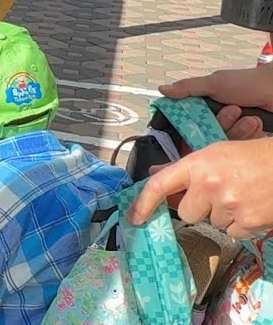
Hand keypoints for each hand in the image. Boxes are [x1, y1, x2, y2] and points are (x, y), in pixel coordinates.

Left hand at [129, 138, 272, 238]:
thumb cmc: (253, 156)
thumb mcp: (215, 153)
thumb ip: (185, 168)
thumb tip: (155, 173)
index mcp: (198, 165)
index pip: (160, 185)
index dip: (143, 203)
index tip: (134, 217)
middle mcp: (209, 186)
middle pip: (187, 213)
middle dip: (199, 207)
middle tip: (218, 193)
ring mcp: (229, 206)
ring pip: (212, 223)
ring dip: (223, 215)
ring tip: (241, 196)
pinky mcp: (248, 223)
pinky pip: (232, 233)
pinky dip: (241, 225)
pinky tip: (251, 207)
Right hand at [160, 69, 272, 139]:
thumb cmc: (250, 82)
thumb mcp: (215, 82)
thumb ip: (188, 88)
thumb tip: (163, 90)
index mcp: (205, 105)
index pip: (188, 123)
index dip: (189, 129)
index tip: (191, 132)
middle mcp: (217, 119)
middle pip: (206, 135)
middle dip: (220, 125)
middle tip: (231, 112)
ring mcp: (233, 130)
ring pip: (224, 141)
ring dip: (238, 129)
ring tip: (247, 117)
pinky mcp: (247, 140)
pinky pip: (241, 146)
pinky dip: (249, 134)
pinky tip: (255, 123)